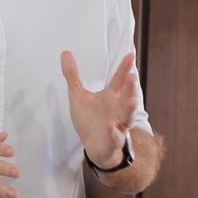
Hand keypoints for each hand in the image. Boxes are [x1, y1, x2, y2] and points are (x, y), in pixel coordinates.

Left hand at [61, 50, 138, 167]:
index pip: (119, 80)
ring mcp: (118, 125)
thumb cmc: (90, 119)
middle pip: (126, 97)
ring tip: (132, 101)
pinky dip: (114, 131)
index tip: (131, 55)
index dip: (124, 68)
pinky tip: (111, 125)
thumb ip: (72, 75)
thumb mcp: (78, 95)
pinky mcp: (112, 140)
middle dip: (130, 88)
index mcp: (111, 96)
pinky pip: (115, 136)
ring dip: (130, 109)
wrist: (93, 145)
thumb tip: (65, 52)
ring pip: (127, 116)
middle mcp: (118, 109)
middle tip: (132, 76)